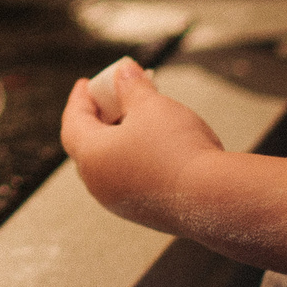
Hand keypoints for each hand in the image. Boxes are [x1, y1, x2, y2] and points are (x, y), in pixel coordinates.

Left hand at [59, 58, 222, 231]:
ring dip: (120, 138)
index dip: (79, 99)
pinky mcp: (144, 213)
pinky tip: (156, 145)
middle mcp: (99, 185)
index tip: (86, 84)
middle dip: (101, 117)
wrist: (213, 198)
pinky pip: (130, 179)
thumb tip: (123, 73)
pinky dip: (135, 158)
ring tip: (141, 117)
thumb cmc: (177, 151)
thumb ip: (131, 86)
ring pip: (111, 164)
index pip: (73, 122)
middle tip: (114, 96)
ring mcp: (121, 202)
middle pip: (89, 144)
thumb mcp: (151, 105)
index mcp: (91, 157)